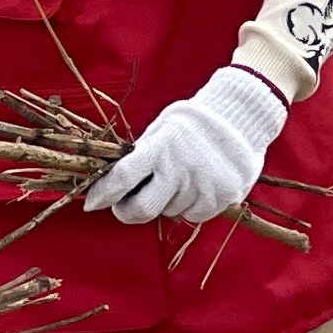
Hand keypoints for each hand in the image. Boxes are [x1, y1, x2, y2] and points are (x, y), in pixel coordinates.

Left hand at [87, 64, 286, 227]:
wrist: (242, 117)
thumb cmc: (192, 124)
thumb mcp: (161, 130)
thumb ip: (141, 156)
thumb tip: (113, 183)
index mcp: (159, 148)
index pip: (122, 177)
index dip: (103, 194)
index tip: (91, 203)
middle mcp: (180, 169)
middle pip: (141, 209)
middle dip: (127, 212)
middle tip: (125, 206)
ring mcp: (203, 185)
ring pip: (168, 212)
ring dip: (165, 202)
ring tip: (178, 179)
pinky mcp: (223, 197)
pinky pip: (192, 215)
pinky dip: (188, 206)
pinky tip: (196, 186)